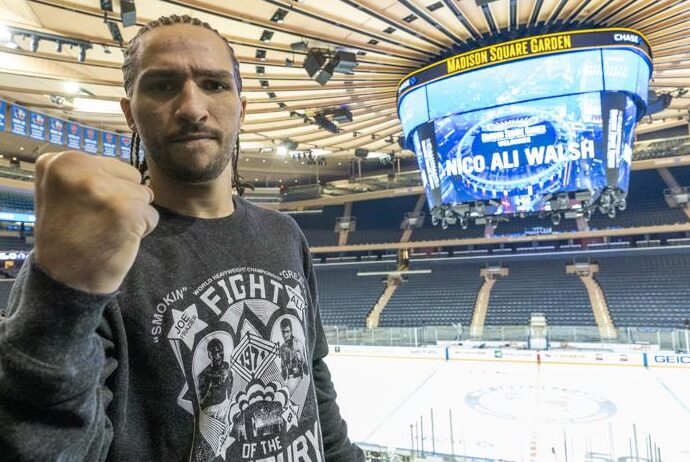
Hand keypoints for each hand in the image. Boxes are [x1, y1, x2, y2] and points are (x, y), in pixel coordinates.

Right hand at [33, 151, 158, 293]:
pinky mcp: (127, 209)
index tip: (81, 210)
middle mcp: (79, 168)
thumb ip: (88, 174)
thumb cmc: (67, 236)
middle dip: (123, 199)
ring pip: (144, 195)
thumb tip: (131, 170)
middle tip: (96, 221)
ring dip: (133, 215)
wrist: (65, 279)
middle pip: (131, 177)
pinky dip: (142, 230)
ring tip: (105, 230)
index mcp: (60, 161)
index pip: (111, 165)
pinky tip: (117, 240)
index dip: (105, 192)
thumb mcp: (61, 193)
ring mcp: (103, 188)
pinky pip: (152, 215)